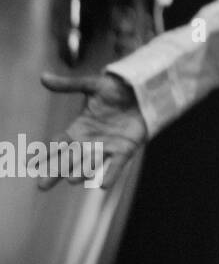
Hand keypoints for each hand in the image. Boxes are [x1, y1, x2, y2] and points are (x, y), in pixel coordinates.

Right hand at [38, 71, 146, 190]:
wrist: (142, 90)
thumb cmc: (115, 89)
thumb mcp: (91, 85)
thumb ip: (68, 85)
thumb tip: (43, 77)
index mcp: (80, 128)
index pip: (59, 143)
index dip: (46, 154)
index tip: (31, 165)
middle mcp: (91, 141)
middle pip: (70, 159)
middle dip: (57, 171)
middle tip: (42, 185)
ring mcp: (108, 147)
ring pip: (92, 162)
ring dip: (83, 171)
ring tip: (73, 180)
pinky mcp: (126, 149)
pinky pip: (117, 164)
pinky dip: (111, 174)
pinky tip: (103, 185)